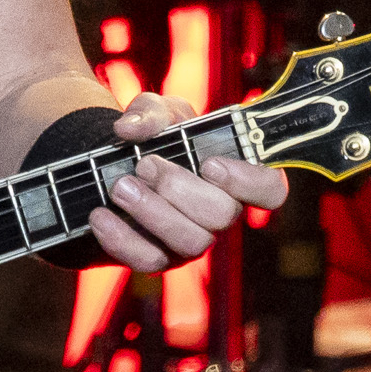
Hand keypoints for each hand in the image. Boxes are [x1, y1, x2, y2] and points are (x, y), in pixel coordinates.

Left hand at [90, 93, 288, 273]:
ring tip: (120, 186)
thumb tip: (131, 129)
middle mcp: (219, 213)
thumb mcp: (155, 113)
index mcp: (234, 177)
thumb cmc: (151, 140)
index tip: (209, 163)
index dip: (249, 181)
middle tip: (145, 165)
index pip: (270, 190)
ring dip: (153, 212)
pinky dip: (121, 238)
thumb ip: (151, 111)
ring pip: (192, 243)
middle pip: (223, 216)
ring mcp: (191, 240)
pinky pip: (148, 260)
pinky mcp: (158, 259)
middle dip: (181, 188)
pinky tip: (100, 215)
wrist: (110, 172)